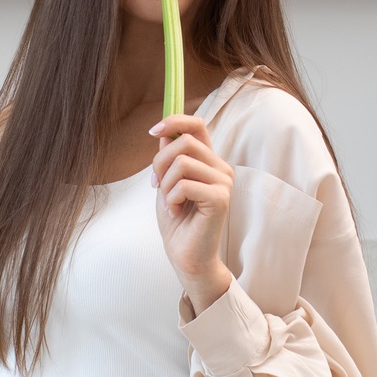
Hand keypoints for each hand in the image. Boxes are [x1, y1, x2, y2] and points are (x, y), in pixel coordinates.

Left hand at [149, 113, 233, 309]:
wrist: (185, 255)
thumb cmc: (177, 221)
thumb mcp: (166, 182)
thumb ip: (169, 157)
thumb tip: (164, 132)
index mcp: (208, 161)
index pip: (197, 125)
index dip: (174, 121)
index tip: (153, 131)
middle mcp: (220, 168)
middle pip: (183, 142)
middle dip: (160, 163)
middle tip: (157, 186)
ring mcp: (223, 182)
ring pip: (181, 163)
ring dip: (165, 185)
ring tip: (170, 203)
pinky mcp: (220, 198)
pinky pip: (184, 185)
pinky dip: (171, 199)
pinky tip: (176, 212)